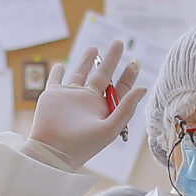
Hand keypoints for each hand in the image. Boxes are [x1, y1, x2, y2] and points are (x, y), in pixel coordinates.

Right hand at [28, 42, 147, 169]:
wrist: (53, 152)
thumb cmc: (83, 145)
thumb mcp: (110, 128)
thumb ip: (126, 108)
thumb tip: (143, 88)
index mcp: (103, 109)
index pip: (119, 89)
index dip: (128, 76)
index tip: (135, 63)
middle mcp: (88, 102)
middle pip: (103, 75)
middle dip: (111, 60)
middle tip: (119, 43)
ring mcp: (70, 97)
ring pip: (81, 73)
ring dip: (87, 61)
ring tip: (95, 49)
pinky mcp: (53, 95)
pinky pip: (55, 79)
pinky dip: (57, 71)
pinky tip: (61, 64)